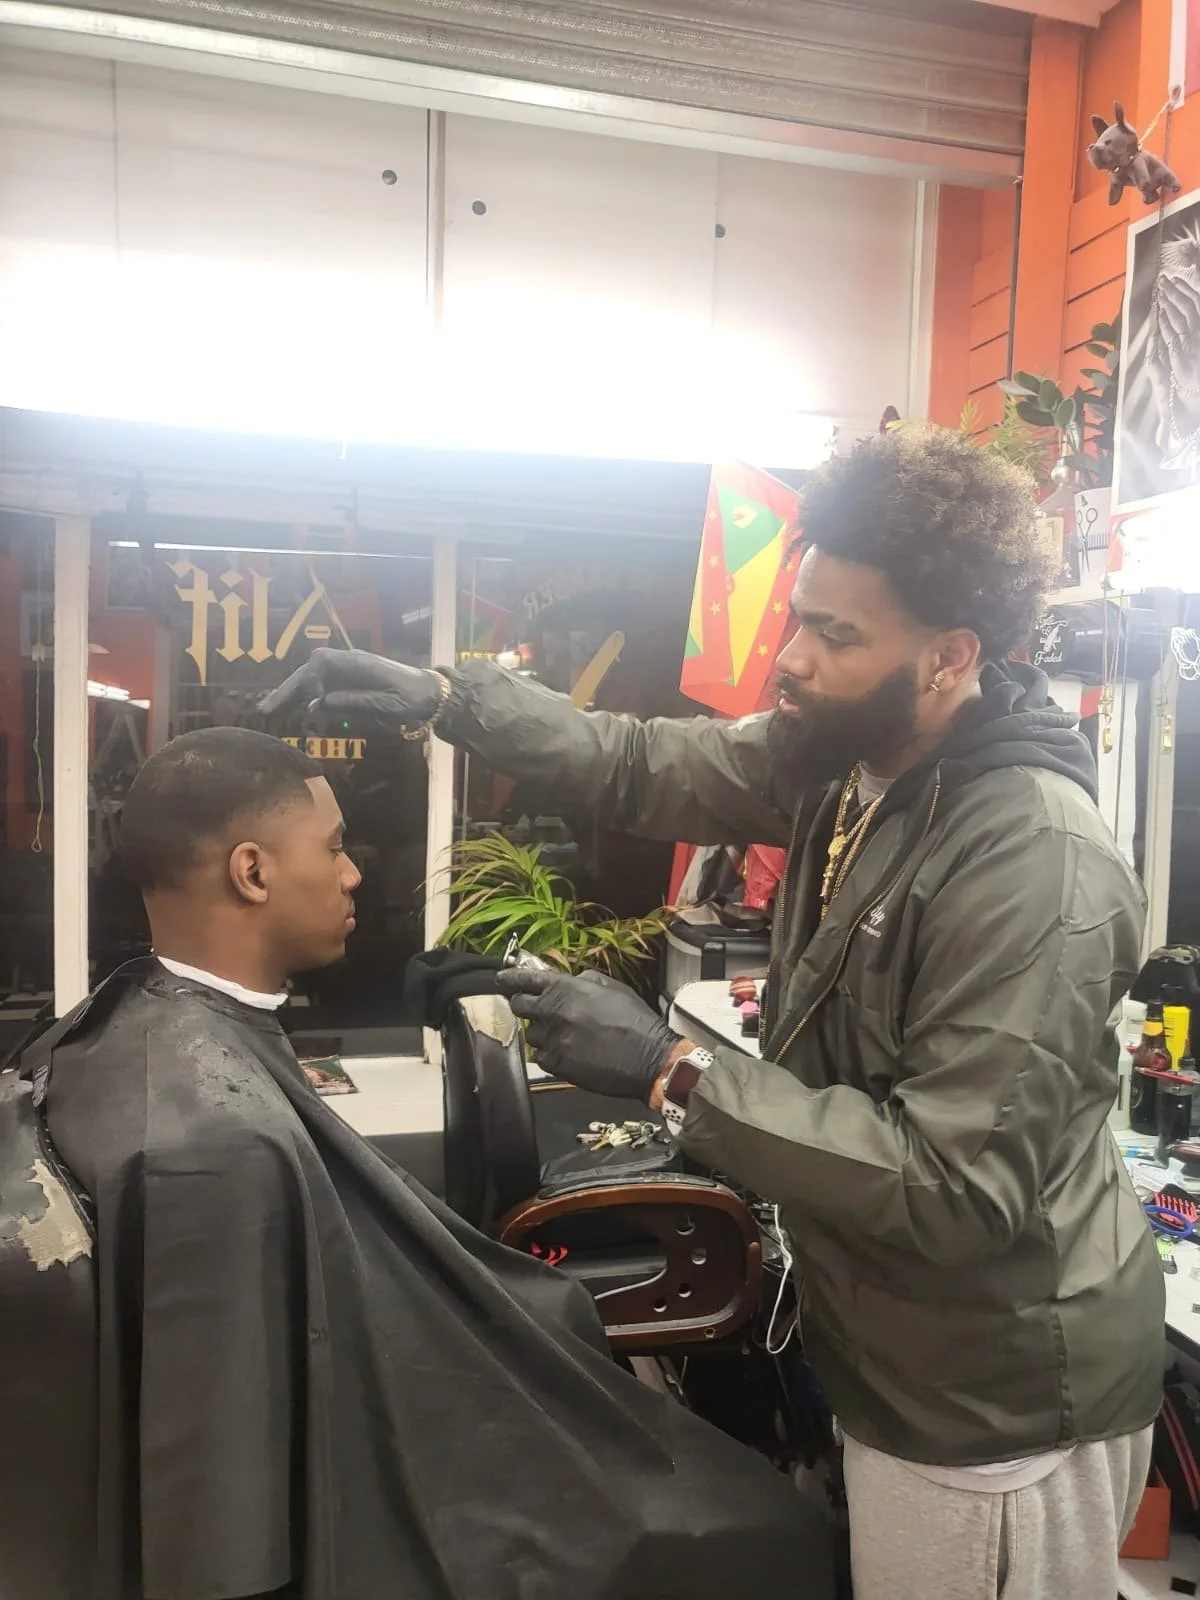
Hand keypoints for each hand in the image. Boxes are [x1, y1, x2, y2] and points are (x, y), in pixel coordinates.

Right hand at [257, 647, 443, 731]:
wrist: (431, 696)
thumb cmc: (413, 699)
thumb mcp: (387, 704)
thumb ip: (354, 702)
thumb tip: (319, 703)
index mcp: (358, 663)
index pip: (321, 661)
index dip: (309, 679)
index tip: (308, 701)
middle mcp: (349, 664)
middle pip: (310, 671)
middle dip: (289, 689)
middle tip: (267, 710)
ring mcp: (348, 674)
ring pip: (312, 680)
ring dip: (292, 695)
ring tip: (271, 712)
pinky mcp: (349, 685)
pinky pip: (322, 690)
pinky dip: (306, 700)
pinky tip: (293, 712)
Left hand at [495, 968, 680, 1100]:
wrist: (648, 1058)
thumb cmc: (635, 1020)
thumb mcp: (613, 988)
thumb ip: (585, 980)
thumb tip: (570, 980)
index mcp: (566, 989)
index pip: (524, 979)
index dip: (509, 978)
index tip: (501, 978)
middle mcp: (553, 1012)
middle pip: (518, 1006)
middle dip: (524, 1005)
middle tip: (535, 1008)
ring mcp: (553, 1040)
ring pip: (531, 1034)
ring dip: (542, 1033)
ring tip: (565, 1035)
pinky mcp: (556, 1065)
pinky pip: (542, 1057)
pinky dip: (551, 1053)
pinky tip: (570, 1052)